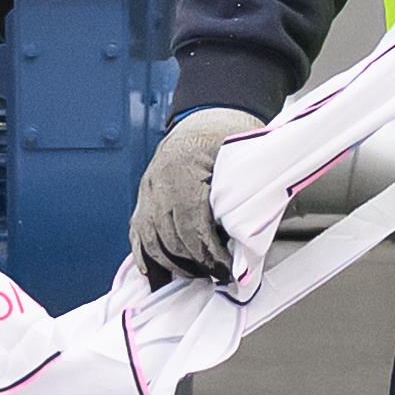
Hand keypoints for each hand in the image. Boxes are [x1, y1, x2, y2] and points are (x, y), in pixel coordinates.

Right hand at [131, 105, 266, 286]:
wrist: (204, 118)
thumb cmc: (228, 135)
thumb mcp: (243, 154)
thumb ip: (246, 190)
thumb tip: (254, 233)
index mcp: (183, 169)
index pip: (191, 223)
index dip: (209, 253)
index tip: (227, 270)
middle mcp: (158, 182)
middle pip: (170, 237)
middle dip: (195, 263)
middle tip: (218, 277)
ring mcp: (147, 192)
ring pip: (152, 240)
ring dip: (175, 265)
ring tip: (199, 275)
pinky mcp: (143, 199)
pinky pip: (139, 235)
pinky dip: (147, 258)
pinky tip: (157, 276)